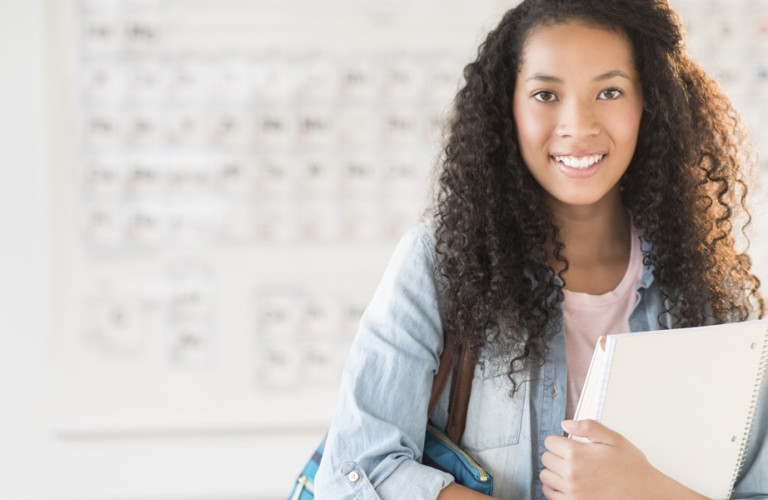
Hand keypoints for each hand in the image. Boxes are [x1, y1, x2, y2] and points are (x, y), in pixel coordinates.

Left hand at [540, 419, 708, 499]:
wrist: (646, 495)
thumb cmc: (632, 468)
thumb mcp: (615, 440)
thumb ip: (589, 427)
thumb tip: (565, 424)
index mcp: (577, 454)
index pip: (549, 442)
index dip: (559, 440)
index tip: (568, 444)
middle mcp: (570, 474)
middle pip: (545, 458)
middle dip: (556, 454)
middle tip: (571, 457)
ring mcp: (571, 492)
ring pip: (545, 476)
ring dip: (553, 472)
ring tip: (569, 470)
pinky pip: (549, 495)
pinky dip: (554, 489)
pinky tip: (567, 484)